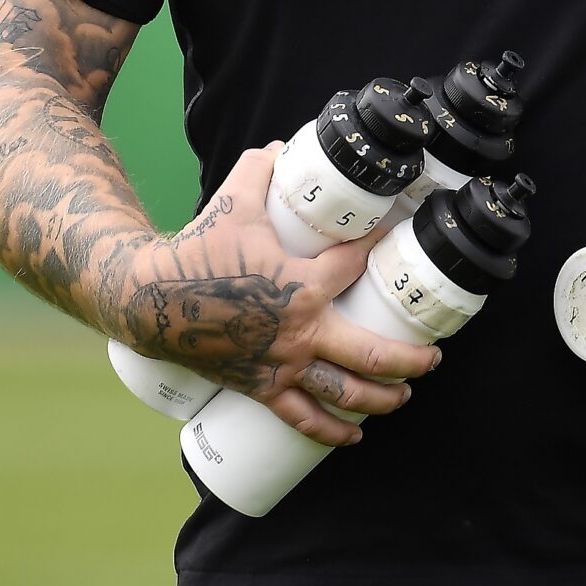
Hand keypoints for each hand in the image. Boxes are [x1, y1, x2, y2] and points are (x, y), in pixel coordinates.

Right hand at [112, 143, 439, 446]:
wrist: (151, 302)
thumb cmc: (195, 253)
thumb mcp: (232, 202)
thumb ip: (259, 171)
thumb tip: (280, 149)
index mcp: (302, 286)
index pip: (355, 265)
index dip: (377, 247)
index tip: (394, 235)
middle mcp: (302, 332)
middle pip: (373, 354)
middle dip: (412, 357)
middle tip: (433, 355)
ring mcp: (284, 365)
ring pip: (347, 392)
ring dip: (384, 397)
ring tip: (406, 394)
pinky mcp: (263, 388)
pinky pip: (303, 419)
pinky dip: (331, 432)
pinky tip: (353, 436)